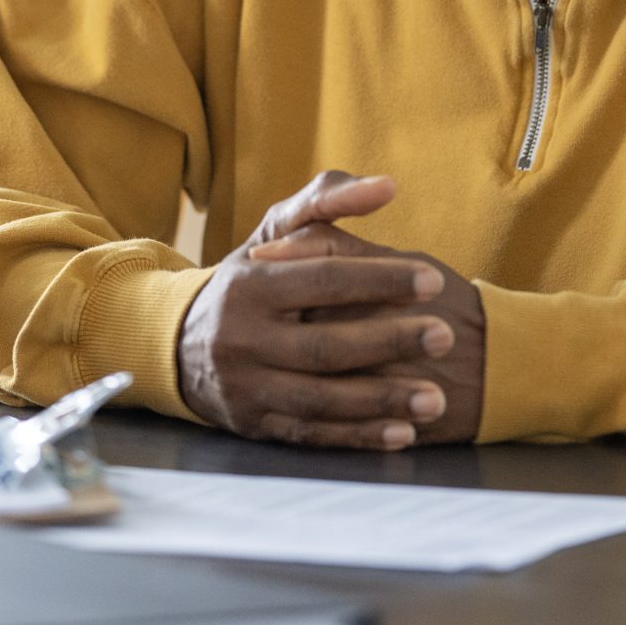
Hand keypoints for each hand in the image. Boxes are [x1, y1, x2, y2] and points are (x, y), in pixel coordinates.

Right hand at [176, 172, 454, 448]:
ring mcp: (246, 387)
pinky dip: (357, 437)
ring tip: (436, 398)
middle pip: (325, 345)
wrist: (179, 342)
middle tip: (446, 336)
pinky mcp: (254, 425)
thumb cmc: (249, 279)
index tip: (433, 280)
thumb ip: (326, 200)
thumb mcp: (273, 231)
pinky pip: (311, 434)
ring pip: (321, 399)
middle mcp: (242, 339)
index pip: (324, 279)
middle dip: (391, 342)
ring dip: (382, 402)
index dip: (381, 279)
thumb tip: (387, 187)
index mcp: (249, 285)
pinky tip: (401, 433)